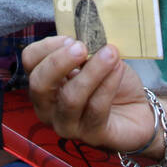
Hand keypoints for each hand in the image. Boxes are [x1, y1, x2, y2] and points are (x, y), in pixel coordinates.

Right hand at [23, 36, 154, 152]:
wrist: (137, 110)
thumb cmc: (110, 80)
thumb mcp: (95, 57)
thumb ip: (85, 45)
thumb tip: (85, 30)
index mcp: (45, 81)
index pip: (30, 61)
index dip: (47, 46)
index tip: (71, 37)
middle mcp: (48, 106)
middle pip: (39, 84)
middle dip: (59, 62)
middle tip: (82, 47)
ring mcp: (67, 125)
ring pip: (70, 98)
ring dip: (92, 72)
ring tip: (111, 54)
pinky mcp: (92, 136)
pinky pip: (96, 109)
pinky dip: (108, 85)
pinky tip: (118, 69)